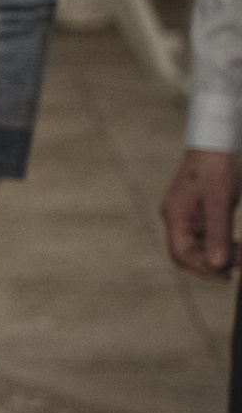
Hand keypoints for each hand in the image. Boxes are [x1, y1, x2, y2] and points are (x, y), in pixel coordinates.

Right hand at [162, 149, 241, 277]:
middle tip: (239, 265)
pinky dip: (221, 245)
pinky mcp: (197, 212)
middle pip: (187, 255)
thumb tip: (217, 265)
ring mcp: (186, 215)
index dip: (204, 269)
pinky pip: (205, 237)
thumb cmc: (217, 166)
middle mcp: (177, 218)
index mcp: (176, 216)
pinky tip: (236, 245)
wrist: (217, 139)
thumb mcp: (220, 201)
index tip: (229, 273)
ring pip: (197, 248)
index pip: (182, 254)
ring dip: (219, 256)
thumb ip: (218, 233)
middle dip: (212, 265)